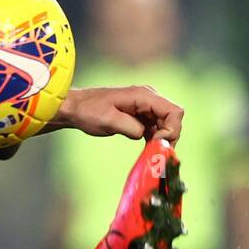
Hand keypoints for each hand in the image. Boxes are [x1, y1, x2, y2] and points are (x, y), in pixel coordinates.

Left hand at [50, 85, 183, 141]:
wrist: (74, 108)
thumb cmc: (88, 111)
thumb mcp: (108, 121)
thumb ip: (131, 127)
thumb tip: (146, 135)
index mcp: (143, 95)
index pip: (174, 111)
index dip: (172, 129)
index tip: (158, 144)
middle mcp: (148, 98)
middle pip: (173, 118)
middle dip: (169, 137)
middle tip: (156, 153)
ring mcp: (144, 106)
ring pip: (166, 124)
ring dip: (162, 139)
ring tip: (150, 153)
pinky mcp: (140, 114)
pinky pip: (156, 127)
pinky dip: (154, 138)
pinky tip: (147, 149)